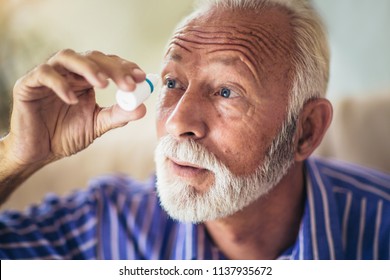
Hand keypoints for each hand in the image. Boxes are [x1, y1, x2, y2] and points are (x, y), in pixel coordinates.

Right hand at [4, 49, 146, 168]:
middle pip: (92, 57)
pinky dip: (60, 84)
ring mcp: (49, 75)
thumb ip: (117, 116)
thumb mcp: (97, 125)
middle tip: (128, 84)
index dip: (125, 67)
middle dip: (113, 68)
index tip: (141, 77)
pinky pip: (44, 74)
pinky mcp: (28, 84)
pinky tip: (73, 100)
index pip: (107, 64)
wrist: (39, 152)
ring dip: (89, 68)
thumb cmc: (65, 136)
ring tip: (103, 84)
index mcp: (86, 80)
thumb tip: (142, 108)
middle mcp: (68, 73)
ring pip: (67, 56)